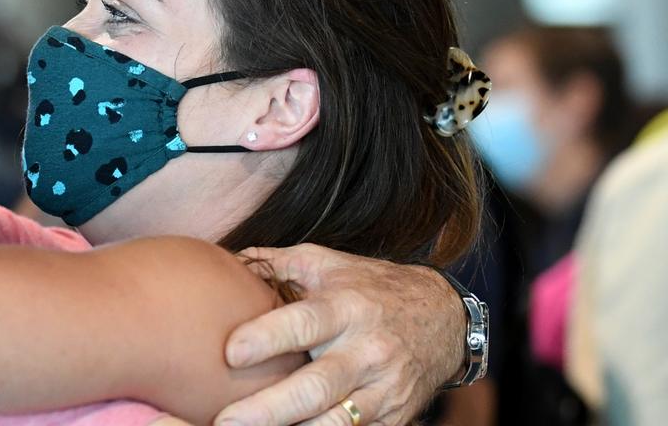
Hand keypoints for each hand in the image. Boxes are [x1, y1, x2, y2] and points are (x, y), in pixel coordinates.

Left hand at [214, 244, 464, 425]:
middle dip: (269, 408)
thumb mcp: (327, 263)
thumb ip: (275, 263)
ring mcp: (384, 390)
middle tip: (225, 420)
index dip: (268, 338)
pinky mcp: (393, 418)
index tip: (230, 352)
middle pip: (316, 387)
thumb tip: (223, 258)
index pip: (305, 324)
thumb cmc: (370, 287)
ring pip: (336, 422)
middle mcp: (367, 351)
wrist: (444, 318)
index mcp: (347, 308)